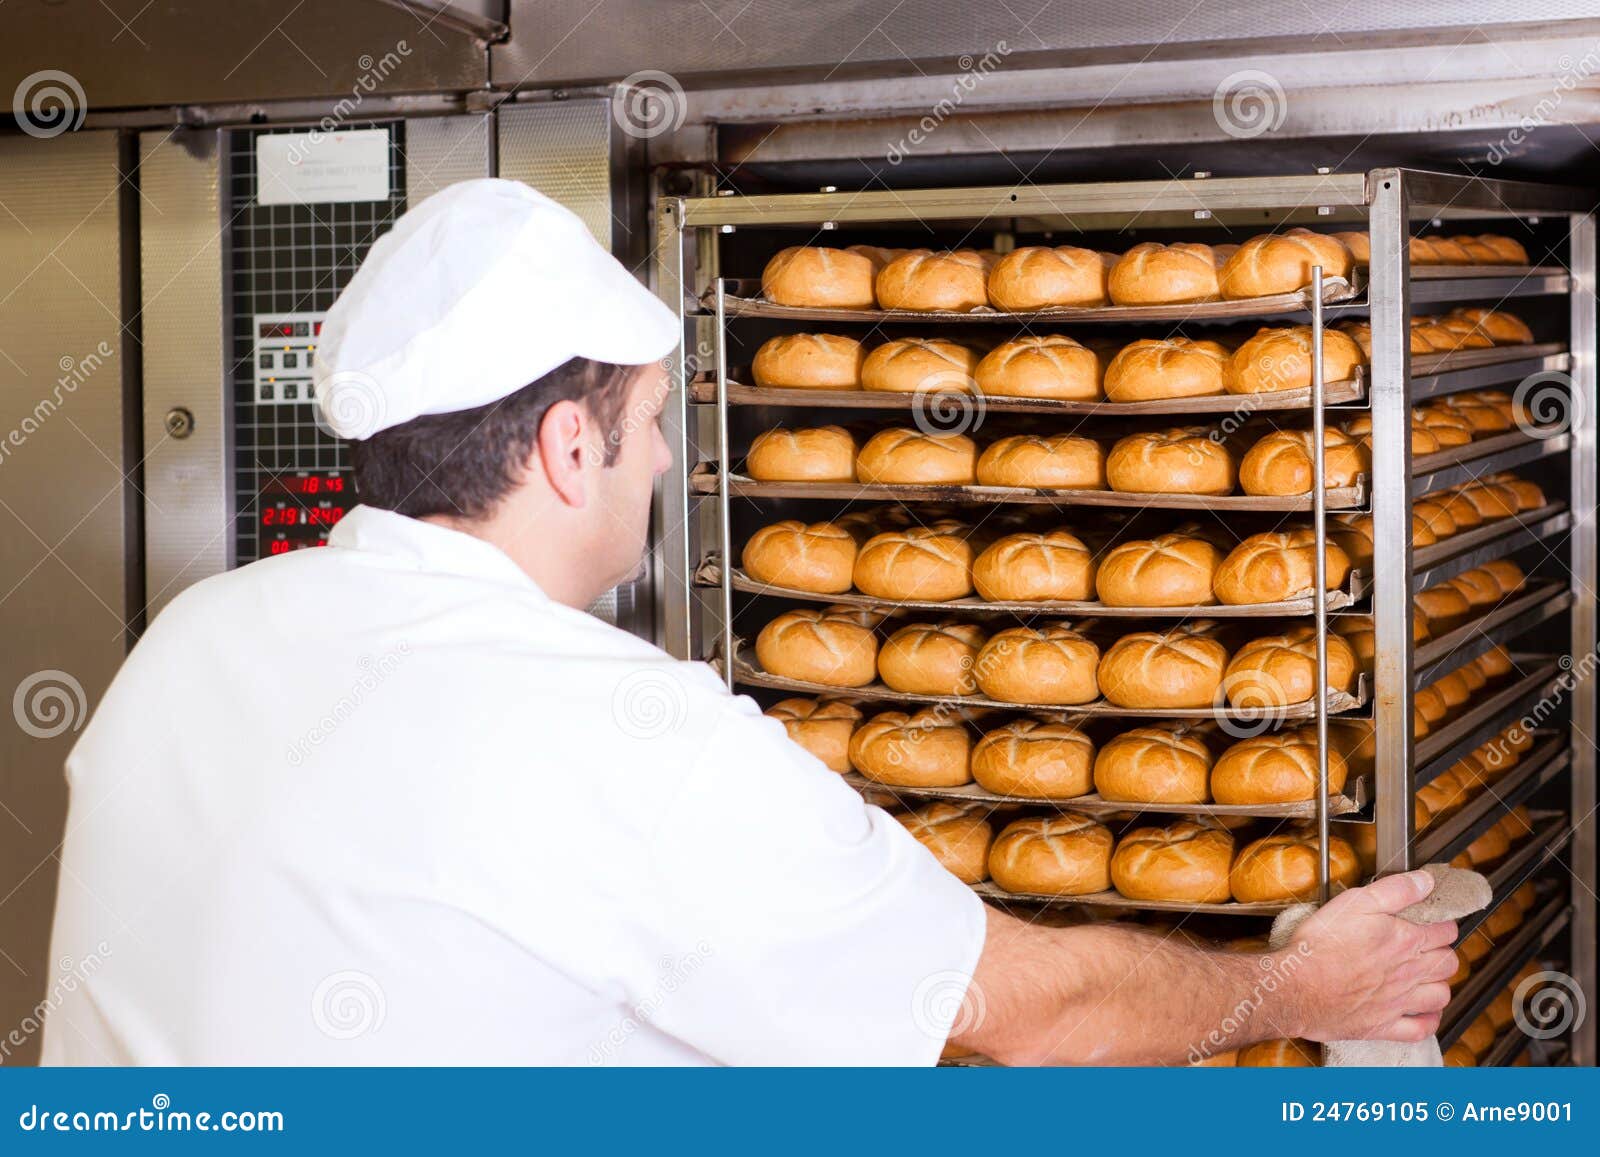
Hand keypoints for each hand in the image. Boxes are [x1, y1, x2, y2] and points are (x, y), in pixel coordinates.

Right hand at [1284, 870, 1458, 1042]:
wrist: (1296, 987)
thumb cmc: (1321, 945)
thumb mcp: (1355, 902)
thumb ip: (1395, 890)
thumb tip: (1426, 882)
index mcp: (1405, 941)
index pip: (1445, 931)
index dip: (1443, 922)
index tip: (1435, 920)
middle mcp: (1409, 973)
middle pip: (1448, 963)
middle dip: (1443, 951)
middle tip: (1429, 946)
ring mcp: (1398, 1002)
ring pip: (1441, 996)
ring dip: (1439, 984)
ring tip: (1428, 977)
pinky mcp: (1383, 1025)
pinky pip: (1420, 1029)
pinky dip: (1429, 1022)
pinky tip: (1423, 1013)